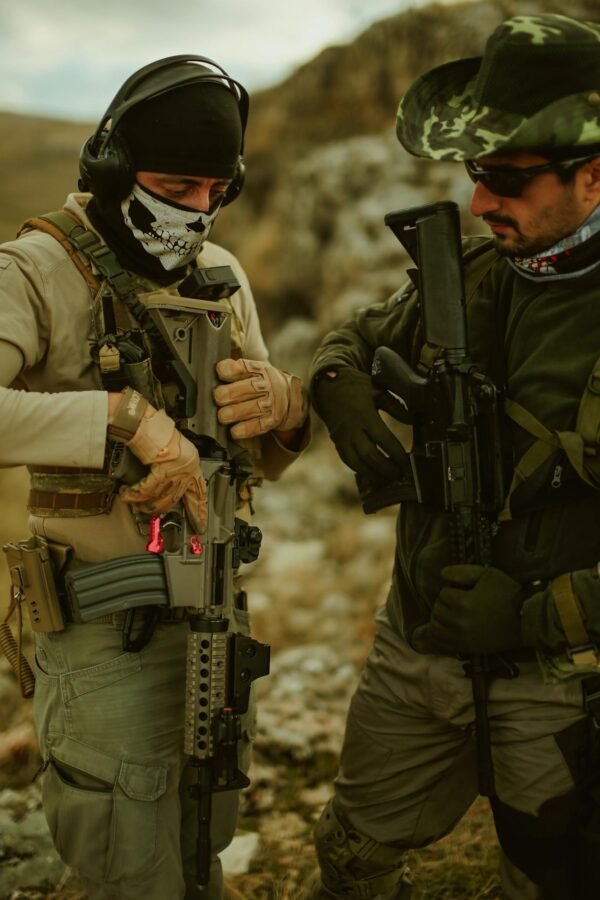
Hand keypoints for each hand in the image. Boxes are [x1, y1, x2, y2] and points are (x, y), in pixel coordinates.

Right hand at [119, 406, 206, 533]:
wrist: (143, 419)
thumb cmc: (153, 430)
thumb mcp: (170, 450)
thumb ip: (171, 467)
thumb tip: (161, 486)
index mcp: (192, 462)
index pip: (199, 491)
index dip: (199, 509)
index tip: (201, 523)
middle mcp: (188, 466)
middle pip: (175, 497)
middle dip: (159, 508)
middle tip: (149, 514)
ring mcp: (177, 468)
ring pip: (160, 496)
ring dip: (144, 502)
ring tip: (134, 502)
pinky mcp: (163, 468)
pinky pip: (148, 489)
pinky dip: (135, 493)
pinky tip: (127, 494)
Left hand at [213, 358, 307, 439]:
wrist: (290, 397)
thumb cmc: (263, 383)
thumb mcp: (254, 371)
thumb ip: (235, 370)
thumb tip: (217, 370)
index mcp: (260, 370)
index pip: (246, 367)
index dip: (232, 369)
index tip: (220, 372)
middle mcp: (268, 385)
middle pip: (250, 387)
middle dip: (232, 393)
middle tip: (218, 397)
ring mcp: (272, 403)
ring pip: (254, 407)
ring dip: (236, 412)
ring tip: (223, 416)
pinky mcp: (273, 420)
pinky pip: (259, 425)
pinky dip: (246, 429)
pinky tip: (234, 431)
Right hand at [314, 367, 407, 481]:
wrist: (328, 388)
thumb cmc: (356, 387)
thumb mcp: (378, 390)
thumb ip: (396, 406)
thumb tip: (412, 420)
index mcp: (364, 414)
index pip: (383, 438)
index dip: (396, 452)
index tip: (407, 461)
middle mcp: (352, 428)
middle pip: (370, 455)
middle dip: (386, 468)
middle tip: (400, 475)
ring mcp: (342, 438)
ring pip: (357, 463)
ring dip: (373, 474)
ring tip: (388, 480)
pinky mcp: (337, 443)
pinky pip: (349, 461)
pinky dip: (361, 470)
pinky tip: (373, 475)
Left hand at [411, 564, 526, 654]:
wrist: (525, 619)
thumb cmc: (508, 593)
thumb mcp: (487, 574)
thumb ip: (463, 571)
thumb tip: (442, 573)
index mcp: (463, 602)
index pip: (443, 594)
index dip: (452, 590)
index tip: (463, 591)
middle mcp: (459, 621)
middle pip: (437, 610)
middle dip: (444, 604)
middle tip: (456, 602)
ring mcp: (462, 637)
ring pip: (435, 628)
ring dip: (439, 620)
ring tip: (449, 615)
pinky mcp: (467, 648)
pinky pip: (442, 644)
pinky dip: (440, 635)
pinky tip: (447, 629)